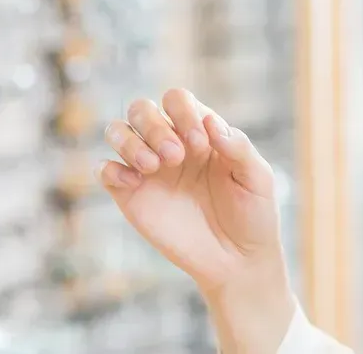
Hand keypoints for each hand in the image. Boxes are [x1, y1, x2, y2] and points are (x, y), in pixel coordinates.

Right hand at [97, 88, 288, 296]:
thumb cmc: (253, 215)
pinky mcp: (132, 197)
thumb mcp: (257, 178)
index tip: (200, 143)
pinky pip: (105, 171)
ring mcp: (149, 170)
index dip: (183, 112)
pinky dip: (110, 169)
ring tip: (154, 166)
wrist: (238, 262)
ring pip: (117, 131)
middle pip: (141, 109)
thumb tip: (211, 122)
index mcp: (201, 133)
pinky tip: (134, 183)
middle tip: (175, 156)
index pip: (177, 100)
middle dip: (154, 125)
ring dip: (129, 141)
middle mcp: (170, 145)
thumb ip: (238, 147)